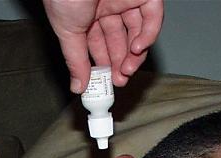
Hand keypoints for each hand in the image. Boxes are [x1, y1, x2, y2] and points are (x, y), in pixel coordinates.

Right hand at [43, 0, 163, 91]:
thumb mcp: (67, 32)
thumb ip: (75, 61)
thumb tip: (77, 87)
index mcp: (87, 13)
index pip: (99, 44)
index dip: (103, 65)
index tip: (104, 84)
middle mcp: (107, 4)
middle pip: (120, 40)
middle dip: (119, 64)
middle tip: (118, 81)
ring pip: (138, 32)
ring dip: (134, 56)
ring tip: (125, 71)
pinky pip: (152, 16)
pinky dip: (148, 35)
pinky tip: (136, 49)